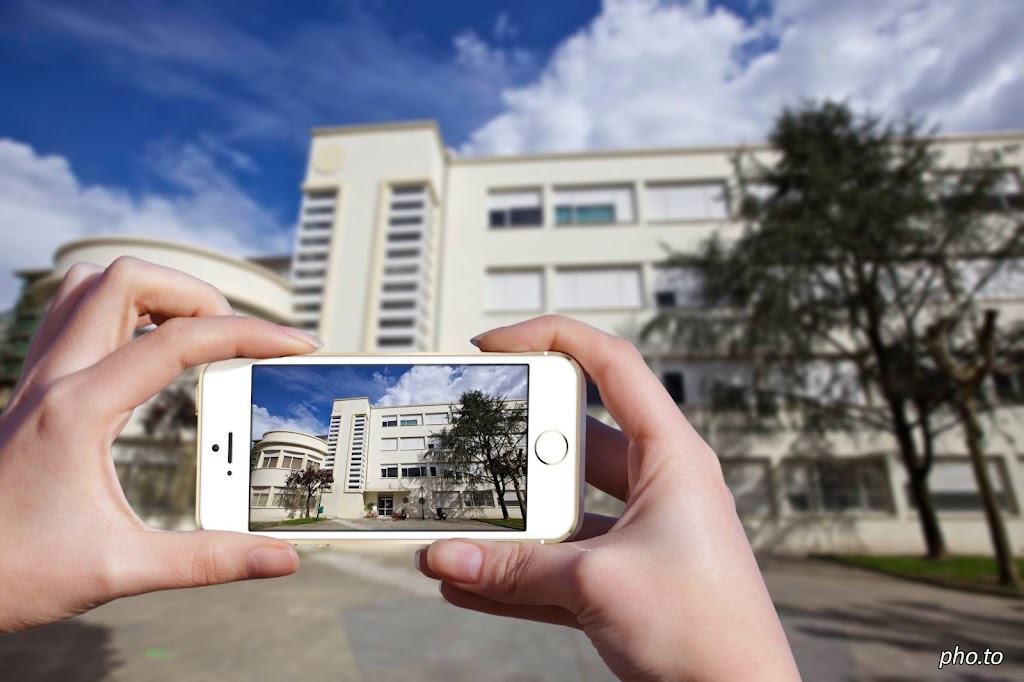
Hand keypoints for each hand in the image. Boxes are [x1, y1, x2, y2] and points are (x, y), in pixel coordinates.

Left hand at [0, 257, 320, 632]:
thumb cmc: (13, 573)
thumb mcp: (121, 569)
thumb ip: (209, 561)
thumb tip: (280, 558)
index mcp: (79, 409)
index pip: (179, 340)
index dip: (250, 335)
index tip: (294, 345)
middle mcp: (53, 379)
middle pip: (129, 280)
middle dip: (198, 294)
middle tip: (235, 339)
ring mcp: (36, 380)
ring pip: (92, 285)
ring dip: (152, 292)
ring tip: (195, 331)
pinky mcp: (32, 391)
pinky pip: (73, 315)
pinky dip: (119, 311)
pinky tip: (145, 349)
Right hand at [416, 316, 799, 680]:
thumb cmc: (708, 634)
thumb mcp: (598, 585)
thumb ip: (517, 568)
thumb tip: (446, 557)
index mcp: (672, 457)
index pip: (612, 365)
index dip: (552, 338)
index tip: (496, 346)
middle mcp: (657, 485)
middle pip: (573, 440)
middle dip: (515, 446)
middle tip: (465, 442)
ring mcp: (639, 533)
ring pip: (560, 507)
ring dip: (510, 519)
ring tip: (454, 519)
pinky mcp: (623, 578)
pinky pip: (559, 562)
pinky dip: (516, 570)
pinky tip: (468, 577)